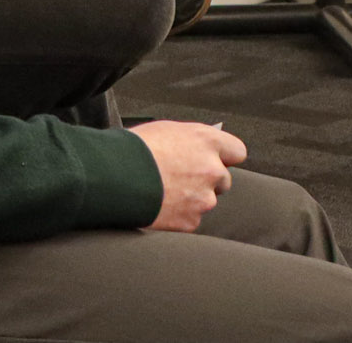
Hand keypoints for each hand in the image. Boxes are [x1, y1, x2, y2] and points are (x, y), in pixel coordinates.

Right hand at [128, 120, 247, 232]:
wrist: (114, 177)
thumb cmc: (135, 149)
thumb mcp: (167, 131)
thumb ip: (191, 142)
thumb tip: (197, 149)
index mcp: (207, 141)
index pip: (237, 151)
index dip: (225, 158)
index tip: (217, 161)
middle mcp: (212, 169)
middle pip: (224, 180)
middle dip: (208, 181)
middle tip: (183, 180)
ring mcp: (203, 197)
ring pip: (207, 201)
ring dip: (193, 199)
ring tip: (166, 193)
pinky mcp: (190, 220)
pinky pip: (191, 219)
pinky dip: (178, 216)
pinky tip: (160, 206)